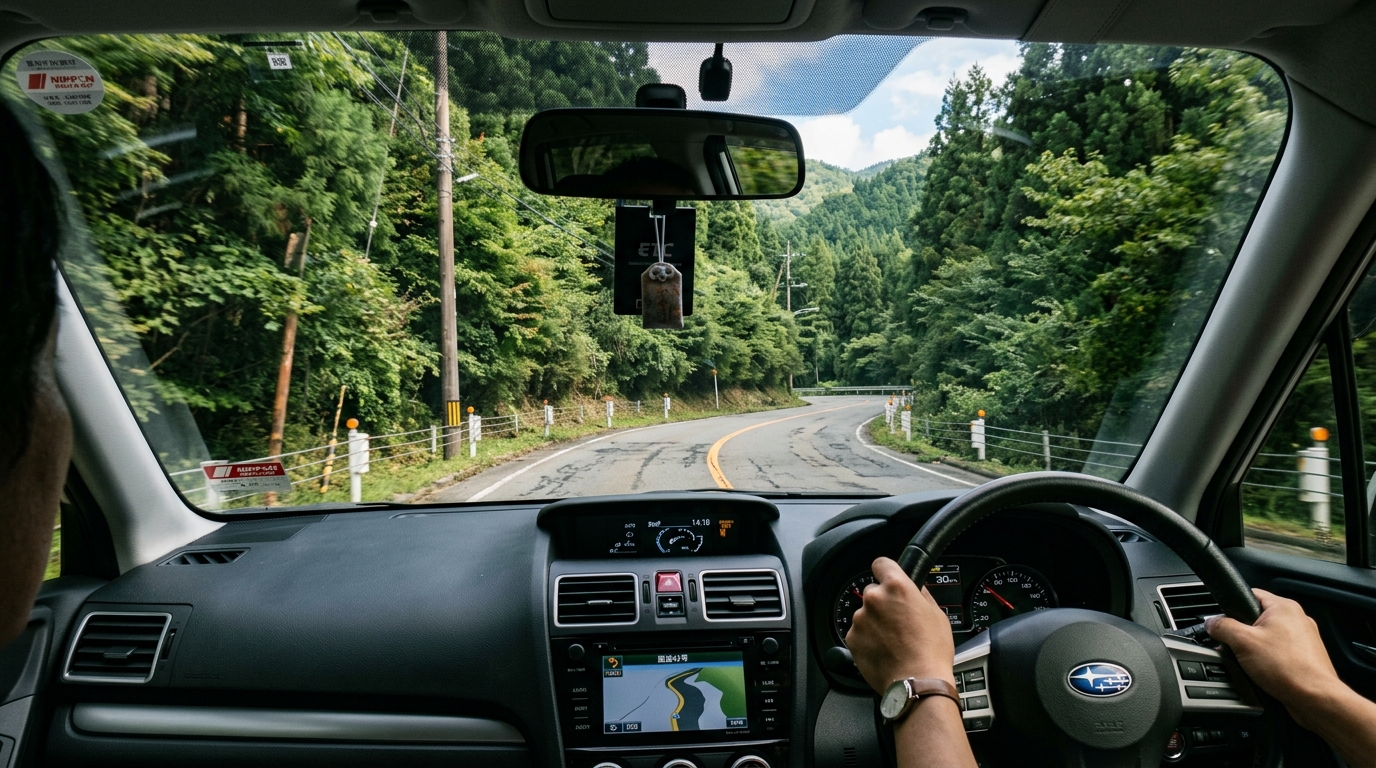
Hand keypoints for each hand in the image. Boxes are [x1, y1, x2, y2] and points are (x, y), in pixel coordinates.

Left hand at [845, 557, 955, 693]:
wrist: (917, 682)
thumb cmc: (931, 651)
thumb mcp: (937, 614)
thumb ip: (920, 595)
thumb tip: (915, 588)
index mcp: (896, 587)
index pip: (881, 563)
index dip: (886, 571)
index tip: (887, 578)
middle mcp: (874, 599)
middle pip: (873, 591)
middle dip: (883, 603)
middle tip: (897, 620)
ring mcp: (860, 619)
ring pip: (865, 614)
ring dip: (875, 623)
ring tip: (893, 641)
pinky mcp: (852, 638)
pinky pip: (859, 633)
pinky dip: (867, 639)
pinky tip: (884, 650)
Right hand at [1205, 589, 1340, 713]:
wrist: (1316, 699)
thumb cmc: (1288, 668)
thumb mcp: (1242, 642)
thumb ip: (1222, 627)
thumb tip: (1212, 622)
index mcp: (1284, 607)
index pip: (1249, 594)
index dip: (1231, 607)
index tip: (1222, 622)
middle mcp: (1297, 619)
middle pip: (1257, 618)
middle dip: (1242, 634)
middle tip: (1235, 648)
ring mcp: (1304, 639)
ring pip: (1268, 637)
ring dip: (1255, 649)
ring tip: (1252, 664)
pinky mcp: (1305, 657)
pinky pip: (1279, 653)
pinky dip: (1269, 661)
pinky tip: (1265, 673)